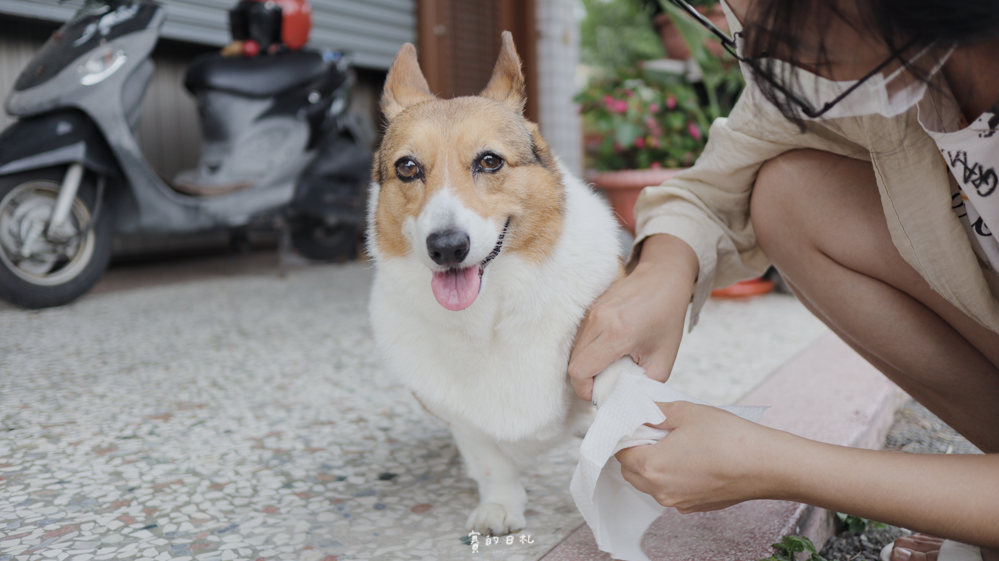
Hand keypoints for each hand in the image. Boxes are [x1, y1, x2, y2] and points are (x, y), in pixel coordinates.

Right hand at [568, 234, 697, 400]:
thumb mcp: (664, 359)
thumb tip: (623, 398)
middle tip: (606, 383)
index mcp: (617, 333)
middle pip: (573, 363)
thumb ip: (643, 384)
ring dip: (586, 365)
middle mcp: (599, 320)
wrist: (663, 278)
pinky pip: (578, 338)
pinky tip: (607, 351)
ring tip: (608, 367)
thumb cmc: (667, 317)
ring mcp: (591, 311)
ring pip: (573, 351)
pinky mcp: (589, 308)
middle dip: (586, 380)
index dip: (584, 390)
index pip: (580, 370)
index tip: (600, 394)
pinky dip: (588, 351)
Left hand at [615, 401, 787, 512]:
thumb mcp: (686, 412)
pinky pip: (672, 491)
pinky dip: (673, 477)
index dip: (626, 435)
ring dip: (654, 465)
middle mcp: (660, 490)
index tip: (637, 423)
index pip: (621, 452)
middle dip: (637, 451)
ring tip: (675, 443)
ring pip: (651, 484)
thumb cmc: (729, 438)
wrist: (766, 464)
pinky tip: (692, 458)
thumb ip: (657, 411)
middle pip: (631, 471)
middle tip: (655, 431)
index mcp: (651, 466)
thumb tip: (644, 410)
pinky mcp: (695, 506)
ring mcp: (678, 502)